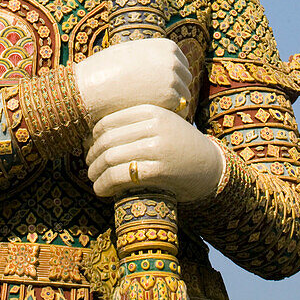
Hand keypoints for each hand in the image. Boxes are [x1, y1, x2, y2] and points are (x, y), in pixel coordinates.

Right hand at [73, 39, 191, 124]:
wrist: (93, 85)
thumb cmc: (107, 69)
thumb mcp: (132, 54)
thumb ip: (151, 59)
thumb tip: (162, 72)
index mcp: (166, 47)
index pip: (180, 65)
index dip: (170, 78)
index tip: (158, 88)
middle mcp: (173, 60)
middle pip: (185, 80)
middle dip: (174, 90)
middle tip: (157, 103)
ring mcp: (173, 78)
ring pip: (183, 96)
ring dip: (172, 105)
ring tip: (154, 112)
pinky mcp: (170, 98)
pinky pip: (180, 111)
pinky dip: (170, 116)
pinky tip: (155, 119)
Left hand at [85, 104, 224, 202]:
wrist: (210, 166)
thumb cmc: (178, 145)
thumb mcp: (160, 123)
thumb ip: (135, 124)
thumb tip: (92, 135)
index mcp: (150, 110)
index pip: (107, 121)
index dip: (92, 138)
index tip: (88, 149)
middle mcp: (153, 125)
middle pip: (107, 140)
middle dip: (92, 156)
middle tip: (88, 167)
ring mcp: (157, 147)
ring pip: (111, 157)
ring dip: (96, 172)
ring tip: (93, 180)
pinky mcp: (160, 170)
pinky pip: (121, 176)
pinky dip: (105, 184)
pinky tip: (102, 190)